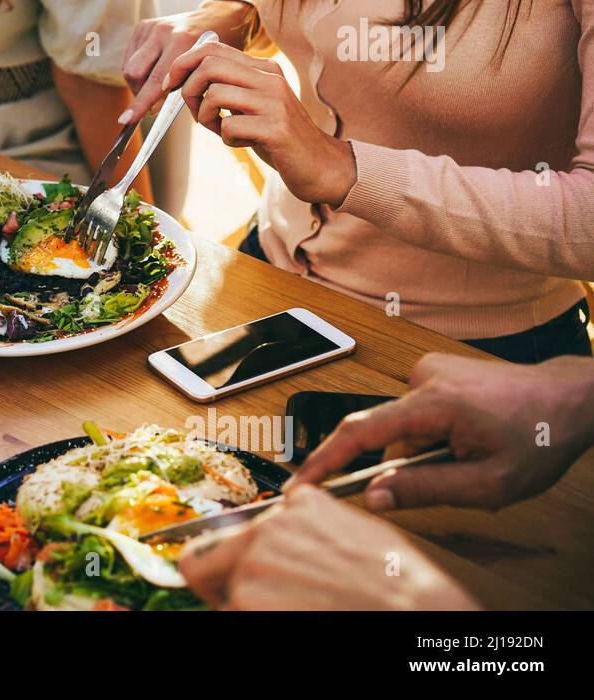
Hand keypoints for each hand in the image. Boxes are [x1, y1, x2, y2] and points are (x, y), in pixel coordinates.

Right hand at [119, 0, 254, 121]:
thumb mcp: (207, 69)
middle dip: (139, 94)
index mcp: (182, 42)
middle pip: (135, 73)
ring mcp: (151, 27)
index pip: (155, 81)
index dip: (141, 103)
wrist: (217, 17)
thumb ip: (184, 87)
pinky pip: (129, 58)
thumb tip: (154, 108)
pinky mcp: (143, 26)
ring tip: (153, 88)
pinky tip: (152, 72)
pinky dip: (137, 72)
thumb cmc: (215, 51)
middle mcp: (163, 32)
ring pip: (129, 68)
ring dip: (137, 85)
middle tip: (152, 105)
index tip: (126, 120)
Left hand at [158, 39, 356, 205]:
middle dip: (189, 90)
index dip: (183, 64)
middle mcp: (270, 79)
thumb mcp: (251, 105)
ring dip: (206, 117)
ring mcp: (274, 102)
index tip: (171, 84)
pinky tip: (241, 142)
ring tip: (220, 129)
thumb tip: (185, 81)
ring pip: (215, 94)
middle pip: (210, 65)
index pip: (212, 49)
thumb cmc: (277, 137)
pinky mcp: (276, 129)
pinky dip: (225, 137)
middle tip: (196, 112)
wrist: (319, 164)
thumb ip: (227, 88)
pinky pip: (229, 126)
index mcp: (263, 69)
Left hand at [178, 484, 479, 609]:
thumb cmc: (402, 584)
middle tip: (239, 602)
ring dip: (249, 609)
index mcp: (296, 506)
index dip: (235, 558)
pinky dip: (253, 622)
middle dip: (216, 582)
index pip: (240, 529)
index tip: (233, 574)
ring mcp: (254, 565)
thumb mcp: (356, 533)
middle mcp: (267, 529)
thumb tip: (290, 545)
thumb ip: (310, 531)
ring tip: (300, 613)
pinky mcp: (248, 601)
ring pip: (226, 596)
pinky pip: (235, 615)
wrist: (418, 611)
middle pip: (205, 558)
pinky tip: (294, 622)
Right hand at [290, 354, 593, 510]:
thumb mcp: (489, 483)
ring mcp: (429, 370)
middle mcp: (424, 378)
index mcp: (434, 403)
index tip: (300, 484)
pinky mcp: (435, 371)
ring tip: (473, 451)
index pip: (361, 432)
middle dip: (409, 463)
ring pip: (403, 427)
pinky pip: (415, 413)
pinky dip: (432, 432)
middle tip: (455, 473)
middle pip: (385, 434)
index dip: (325, 461)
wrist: (571, 398)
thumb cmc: (539, 437)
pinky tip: (469, 433)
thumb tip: (375, 496)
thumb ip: (426, 490)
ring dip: (426, 449)